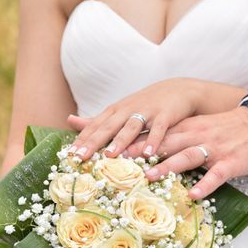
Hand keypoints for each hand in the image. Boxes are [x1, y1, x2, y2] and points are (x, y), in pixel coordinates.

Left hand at [66, 78, 208, 160]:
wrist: (179, 90)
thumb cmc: (145, 104)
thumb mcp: (119, 110)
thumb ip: (97, 119)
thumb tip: (69, 121)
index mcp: (115, 111)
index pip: (95, 126)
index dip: (82, 140)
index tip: (69, 155)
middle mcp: (128, 110)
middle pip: (108, 127)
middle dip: (93, 142)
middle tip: (80, 157)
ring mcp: (147, 111)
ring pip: (131, 127)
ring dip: (120, 141)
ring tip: (109, 155)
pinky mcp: (165, 115)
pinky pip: (158, 129)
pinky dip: (154, 140)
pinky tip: (149, 153)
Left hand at [128, 106, 247, 198]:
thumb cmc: (225, 129)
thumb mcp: (197, 127)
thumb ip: (175, 136)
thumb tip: (149, 147)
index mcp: (186, 129)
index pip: (155, 134)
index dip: (131, 141)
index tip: (108, 148)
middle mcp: (196, 136)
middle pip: (164, 144)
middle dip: (140, 153)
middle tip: (116, 162)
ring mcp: (213, 149)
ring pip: (187, 157)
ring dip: (167, 166)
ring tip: (149, 177)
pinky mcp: (230, 162)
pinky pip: (216, 175)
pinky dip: (205, 185)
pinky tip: (194, 195)